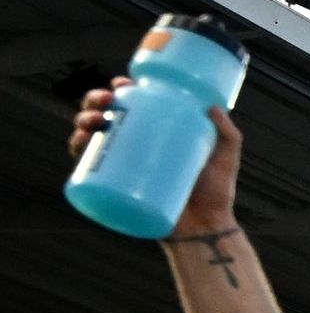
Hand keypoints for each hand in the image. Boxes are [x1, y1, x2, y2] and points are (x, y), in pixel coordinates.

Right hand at [76, 88, 243, 238]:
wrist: (206, 227)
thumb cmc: (215, 191)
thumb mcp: (225, 157)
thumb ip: (228, 134)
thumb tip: (215, 107)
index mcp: (155, 132)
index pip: (130, 104)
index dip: (117, 90)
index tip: (122, 84)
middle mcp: (134, 146)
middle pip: (105, 115)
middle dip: (95, 101)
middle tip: (106, 102)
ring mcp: (123, 165)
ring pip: (92, 136)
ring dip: (82, 121)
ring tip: (95, 121)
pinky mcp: (116, 186)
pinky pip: (89, 167)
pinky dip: (78, 151)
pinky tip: (79, 142)